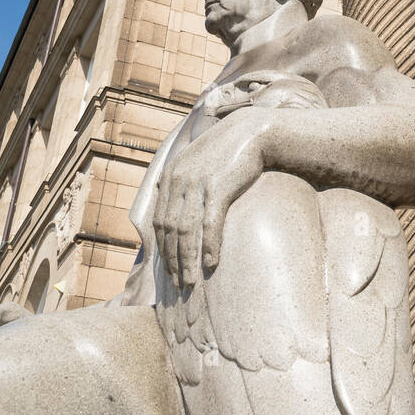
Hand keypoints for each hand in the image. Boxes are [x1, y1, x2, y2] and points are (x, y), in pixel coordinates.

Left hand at [153, 110, 269, 288]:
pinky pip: (209, 224)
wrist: (254, 131)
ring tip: (190, 282)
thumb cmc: (229, 151)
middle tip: (178, 284)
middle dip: (172, 260)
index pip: (159, 221)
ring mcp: (197, 183)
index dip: (162, 249)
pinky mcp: (218, 187)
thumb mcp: (197, 162)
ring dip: (187, 260)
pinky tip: (211, 264)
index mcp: (170, 175)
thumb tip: (176, 211)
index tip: (168, 269)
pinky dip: (209, 246)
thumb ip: (182, 183)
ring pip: (186, 231)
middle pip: (170, 230)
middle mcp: (179, 180)